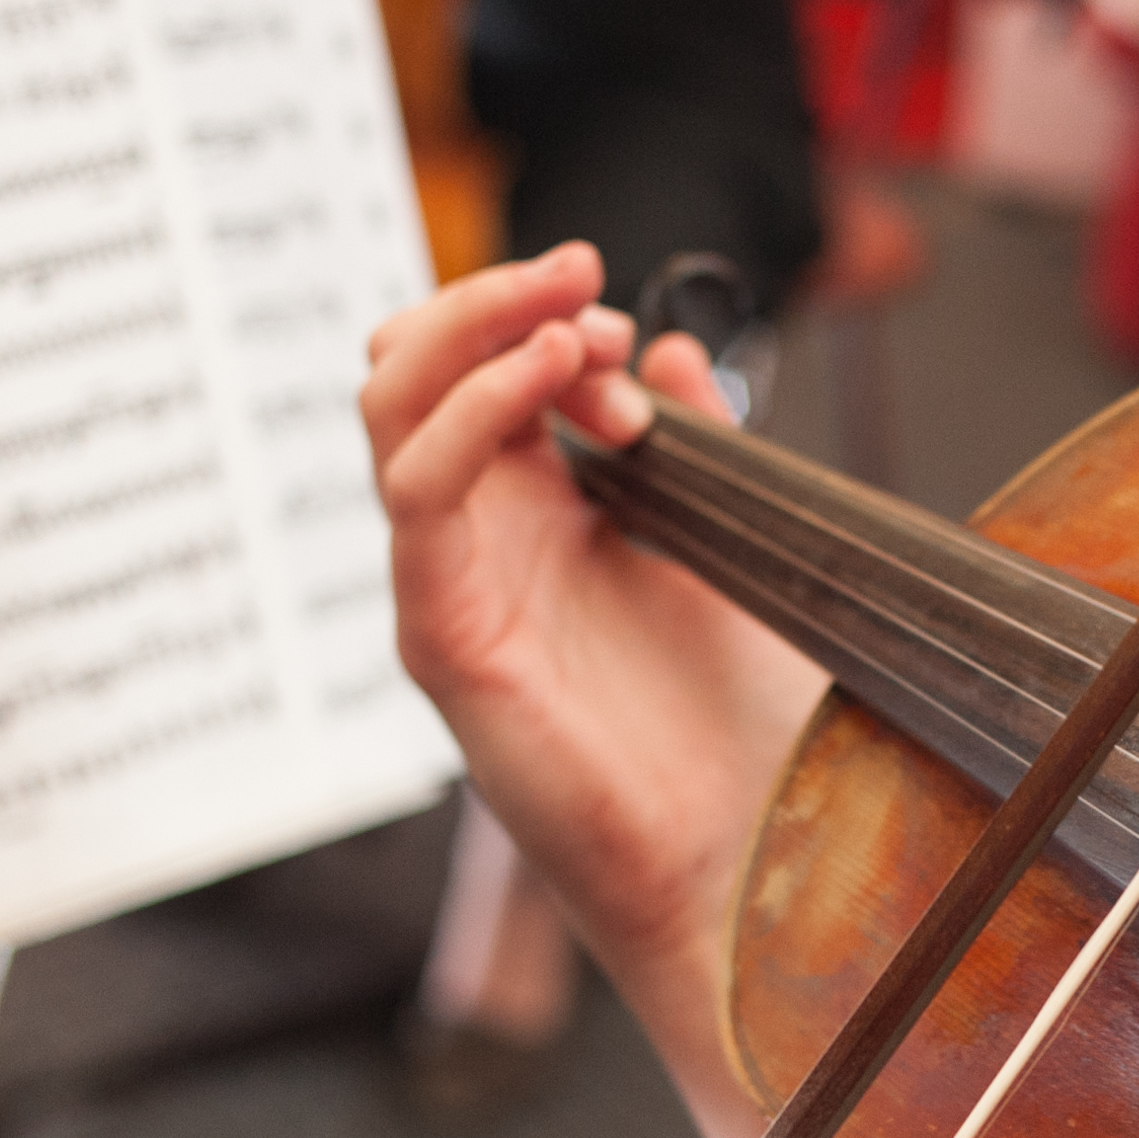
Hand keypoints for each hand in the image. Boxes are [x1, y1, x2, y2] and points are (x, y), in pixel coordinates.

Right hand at [360, 244, 828, 1062]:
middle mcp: (479, 544)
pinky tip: (549, 382)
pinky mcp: (443, 638)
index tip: (623, 317)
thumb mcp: (729, 543)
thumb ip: (694, 440)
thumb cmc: (743, 728)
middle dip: (489, 300)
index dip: (538, 318)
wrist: (747, 859)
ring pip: (391, 412)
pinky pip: (417, 495)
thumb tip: (673, 343)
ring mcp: (451, 586)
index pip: (476, 370)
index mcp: (538, 517)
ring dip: (474, 336)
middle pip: (409, 371)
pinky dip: (471, 414)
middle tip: (582, 279)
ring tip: (573, 322)